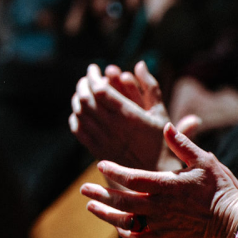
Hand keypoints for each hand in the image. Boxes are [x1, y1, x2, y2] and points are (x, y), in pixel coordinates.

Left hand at [68, 62, 198, 168]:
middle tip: (86, 77)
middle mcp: (114, 127)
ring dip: (77, 98)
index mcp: (129, 116)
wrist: (154, 173)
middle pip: (87, 99)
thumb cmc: (161, 141)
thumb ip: (150, 86)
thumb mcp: (160, 112)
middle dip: (84, 84)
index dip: (94, 77)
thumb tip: (140, 64)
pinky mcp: (97, 150)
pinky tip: (79, 111)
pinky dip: (75, 117)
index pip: (102, 91)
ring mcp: (103, 139)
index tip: (95, 68)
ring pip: (80, 113)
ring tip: (81, 90)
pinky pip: (79, 130)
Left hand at [82, 123, 237, 237]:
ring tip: (90, 205)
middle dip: (99, 193)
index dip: (113, 171)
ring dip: (105, 213)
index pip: (131, 177)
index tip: (100, 165)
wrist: (232, 220)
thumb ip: (182, 144)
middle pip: (121, 200)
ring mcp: (160, 224)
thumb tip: (166, 126)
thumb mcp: (205, 160)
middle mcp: (159, 206)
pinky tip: (117, 227)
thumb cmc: (220, 188)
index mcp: (166, 185)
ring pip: (124, 221)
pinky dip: (124, 233)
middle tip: (83, 187)